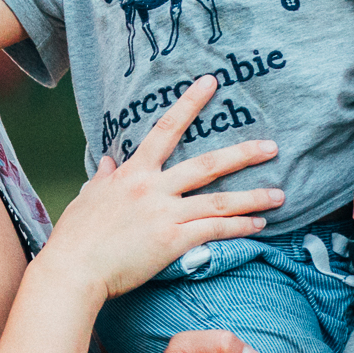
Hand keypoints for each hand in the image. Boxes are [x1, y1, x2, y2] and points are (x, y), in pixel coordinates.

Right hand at [38, 76, 282, 302]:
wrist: (74, 269)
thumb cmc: (76, 236)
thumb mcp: (88, 198)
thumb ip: (103, 178)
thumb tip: (107, 161)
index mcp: (133, 173)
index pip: (165, 129)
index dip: (190, 104)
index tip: (211, 83)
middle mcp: (153, 188)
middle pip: (206, 164)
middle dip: (242, 154)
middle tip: (272, 147)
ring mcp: (165, 215)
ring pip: (219, 201)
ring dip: (253, 197)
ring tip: (279, 195)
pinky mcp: (173, 242)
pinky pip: (215, 231)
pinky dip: (240, 227)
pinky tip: (258, 225)